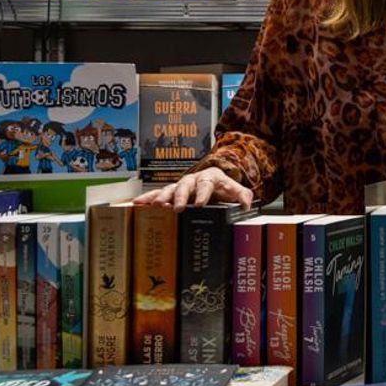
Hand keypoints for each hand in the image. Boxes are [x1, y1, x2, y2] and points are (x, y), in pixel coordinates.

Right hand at [133, 166, 253, 210]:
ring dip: (162, 197)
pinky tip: (137, 204)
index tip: (200, 204)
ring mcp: (181, 186)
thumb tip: (247, 204)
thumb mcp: (235, 190)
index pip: (207, 184)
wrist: (214, 181)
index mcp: (210, 178)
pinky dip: (148, 198)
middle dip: (180, 197)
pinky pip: (158, 194)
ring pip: (170, 189)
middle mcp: (193, 180)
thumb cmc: (223, 187)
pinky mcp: (171, 192)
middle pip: (185, 186)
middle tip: (177, 208)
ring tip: (156, 206)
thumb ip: (242, 195)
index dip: (203, 193)